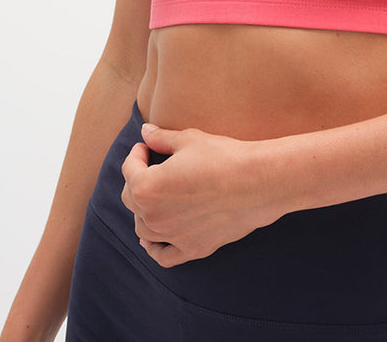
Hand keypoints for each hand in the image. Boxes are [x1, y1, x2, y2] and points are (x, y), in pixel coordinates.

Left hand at [120, 123, 281, 266]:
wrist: (256, 182)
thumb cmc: (222, 156)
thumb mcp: (188, 140)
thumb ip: (161, 138)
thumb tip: (145, 131)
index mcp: (146, 187)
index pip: (130, 169)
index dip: (137, 154)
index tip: (146, 147)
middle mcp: (153, 216)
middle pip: (132, 200)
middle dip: (137, 180)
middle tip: (150, 167)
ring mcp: (172, 237)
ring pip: (143, 229)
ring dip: (143, 212)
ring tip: (153, 198)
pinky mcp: (192, 248)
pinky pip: (163, 255)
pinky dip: (154, 247)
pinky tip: (153, 238)